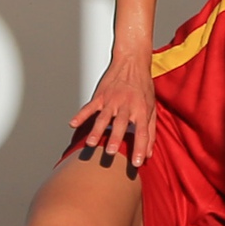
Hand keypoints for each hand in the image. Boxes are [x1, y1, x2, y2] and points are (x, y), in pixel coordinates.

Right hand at [69, 52, 159, 167]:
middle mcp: (127, 105)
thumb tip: (149, 153)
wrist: (132, 63)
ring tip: (90, 143)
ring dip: (97, 130)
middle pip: (122, 124)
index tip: (137, 162)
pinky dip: (81, 115)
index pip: (143, 132)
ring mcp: (113, 100)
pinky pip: (90, 106)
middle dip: (116, 138)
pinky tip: (73, 123)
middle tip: (110, 153)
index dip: (140, 147)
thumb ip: (150, 132)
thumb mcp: (151, 108)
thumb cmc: (143, 88)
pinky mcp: (101, 95)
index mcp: (142, 110)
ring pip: (104, 116)